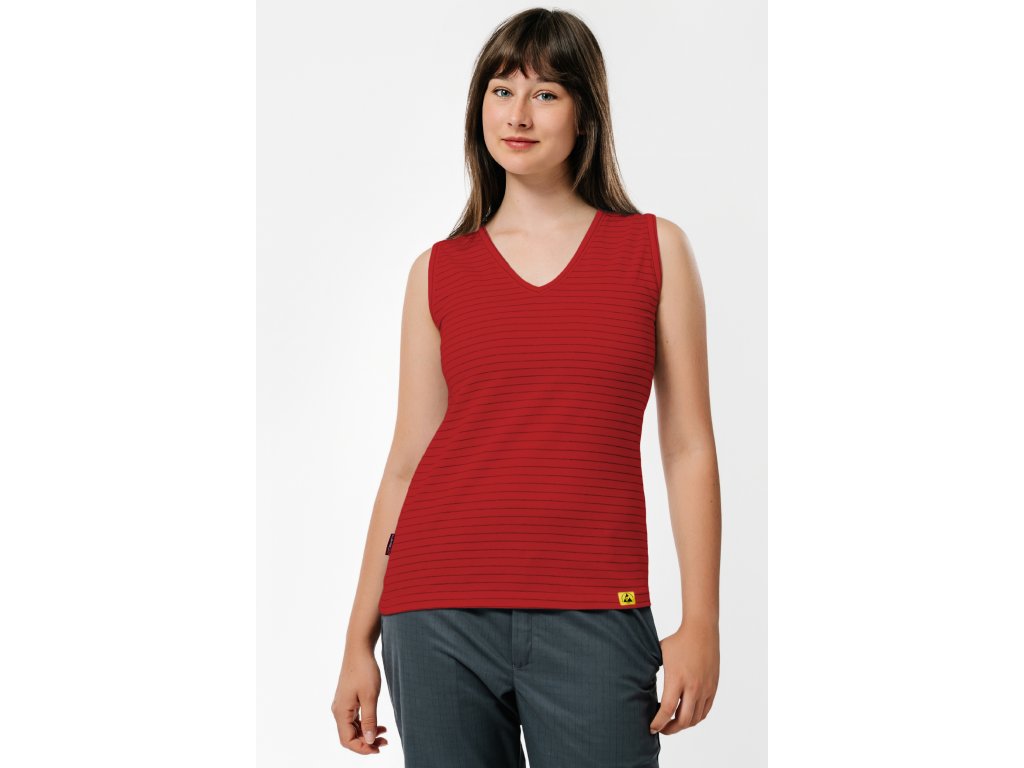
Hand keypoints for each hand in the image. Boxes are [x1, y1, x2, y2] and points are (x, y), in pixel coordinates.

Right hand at [331, 646, 390, 754]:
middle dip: (366, 742)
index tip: (378, 748)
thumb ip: (369, 720)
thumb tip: (369, 740)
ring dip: (367, 734)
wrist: (359, 650)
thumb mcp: (370, 697)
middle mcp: (338, 711)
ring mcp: (342, 705)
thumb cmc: (364, 670)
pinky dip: (366, 724)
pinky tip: (379, 725)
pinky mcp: (348, 700)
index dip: (362, 748)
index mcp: (341, 712)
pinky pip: (355, 719)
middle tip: (384, 743)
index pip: (348, 740)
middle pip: (349, 736)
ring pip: (353, 728)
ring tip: (385, 735)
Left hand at [649, 618, 719, 734]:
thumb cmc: (678, 641)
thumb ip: (651, 671)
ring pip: (695, 719)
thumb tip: (636, 682)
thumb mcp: (659, 654)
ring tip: (673, 722)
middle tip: (661, 729)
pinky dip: (695, 718)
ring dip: (683, 725)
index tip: (651, 728)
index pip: (667, 710)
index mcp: (677, 678)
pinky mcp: (713, 688)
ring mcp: (705, 688)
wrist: (701, 630)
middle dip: (670, 729)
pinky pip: (705, 711)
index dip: (658, 723)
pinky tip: (686, 715)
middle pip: (683, 720)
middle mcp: (693, 686)